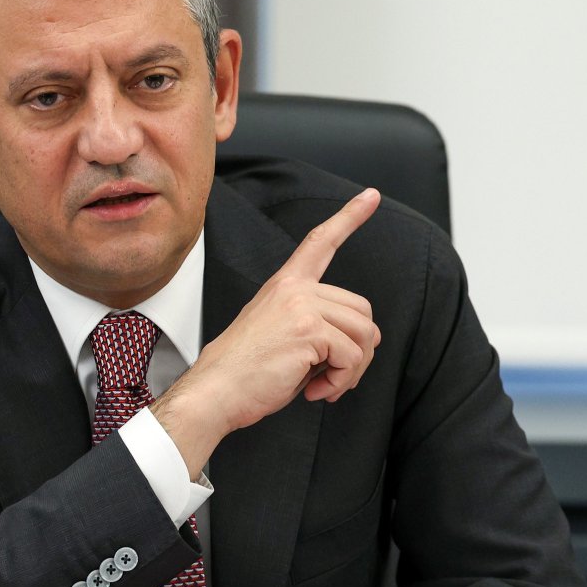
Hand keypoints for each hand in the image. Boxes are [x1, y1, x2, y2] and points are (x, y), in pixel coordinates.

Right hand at [152, 189, 381, 477]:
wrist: (216, 390)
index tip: (371, 195)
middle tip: (335, 374)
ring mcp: (302, 306)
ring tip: (324, 384)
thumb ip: (316, 323)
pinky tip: (317, 390)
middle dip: (359, 350)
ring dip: (352, 369)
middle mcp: (295, 289)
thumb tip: (363, 340)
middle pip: (362, 310)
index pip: (320, 242)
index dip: (350, 217)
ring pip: (364, 334)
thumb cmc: (244, 371)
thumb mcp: (280, 333)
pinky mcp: (309, 331)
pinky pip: (352, 357)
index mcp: (285, 285)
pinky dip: (341, 381)